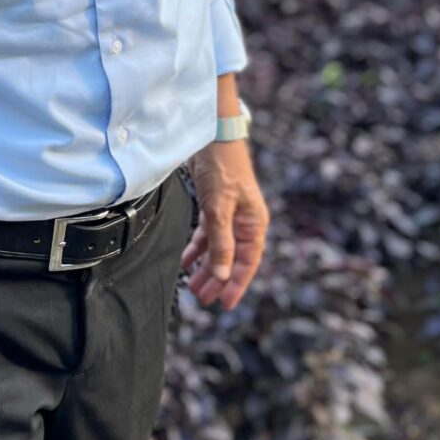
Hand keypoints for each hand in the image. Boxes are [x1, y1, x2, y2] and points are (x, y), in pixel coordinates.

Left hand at [180, 140, 268, 308]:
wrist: (212, 136)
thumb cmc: (222, 169)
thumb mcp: (219, 209)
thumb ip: (220, 244)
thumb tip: (222, 276)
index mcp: (254, 224)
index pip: (247, 263)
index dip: (237, 285)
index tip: (224, 304)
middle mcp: (244, 222)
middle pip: (232, 259)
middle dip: (217, 280)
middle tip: (202, 299)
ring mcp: (230, 214)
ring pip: (218, 248)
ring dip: (205, 266)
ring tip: (192, 286)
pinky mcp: (215, 205)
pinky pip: (208, 234)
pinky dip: (197, 247)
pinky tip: (185, 259)